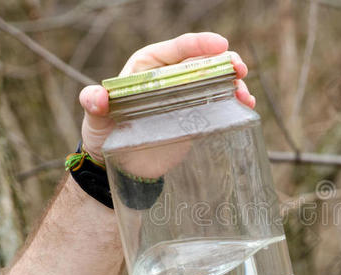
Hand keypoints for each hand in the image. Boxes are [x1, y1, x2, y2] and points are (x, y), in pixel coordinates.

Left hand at [78, 32, 254, 163]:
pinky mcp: (197, 115)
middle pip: (203, 61)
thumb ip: (95, 104)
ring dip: (235, 84)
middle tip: (239, 69)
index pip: (177, 49)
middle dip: (225, 61)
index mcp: (148, 68)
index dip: (200, 44)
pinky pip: (220, 102)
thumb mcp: (97, 119)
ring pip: (216, 81)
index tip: (220, 45)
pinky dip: (234, 101)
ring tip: (245, 97)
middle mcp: (170, 77)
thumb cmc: (104, 134)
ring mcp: (186, 96)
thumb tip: (97, 96)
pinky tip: (245, 106)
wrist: (120, 164)